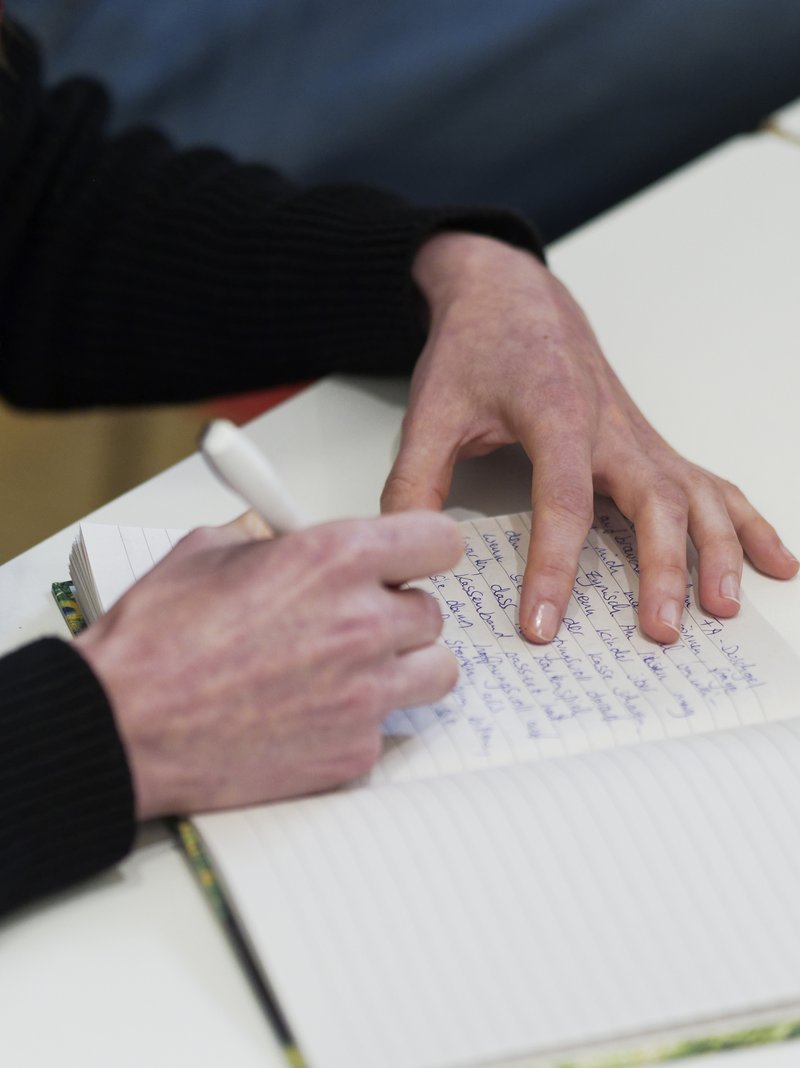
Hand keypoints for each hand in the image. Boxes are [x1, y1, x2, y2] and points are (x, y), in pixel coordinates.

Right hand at [75, 510, 461, 818]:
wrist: (122, 727)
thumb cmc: (154, 641)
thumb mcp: (207, 551)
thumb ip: (270, 537)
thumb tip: (289, 535)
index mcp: (335, 560)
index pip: (439, 542)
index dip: (423, 550)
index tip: (412, 559)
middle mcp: (363, 625)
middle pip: (434, 612)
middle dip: (398, 612)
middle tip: (355, 619)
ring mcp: (364, 695)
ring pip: (434, 671)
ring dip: (402, 665)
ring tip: (352, 668)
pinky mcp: (353, 751)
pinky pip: (387, 726)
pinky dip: (359, 719)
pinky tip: (311, 714)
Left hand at [382, 232, 797, 643]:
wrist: (513, 296)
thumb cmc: (477, 348)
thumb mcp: (432, 409)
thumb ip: (415, 479)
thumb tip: (407, 550)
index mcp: (555, 414)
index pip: (561, 500)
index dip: (554, 567)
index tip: (543, 625)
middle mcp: (610, 426)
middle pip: (651, 499)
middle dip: (661, 567)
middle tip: (660, 630)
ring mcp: (638, 435)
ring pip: (693, 493)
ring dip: (717, 550)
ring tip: (722, 609)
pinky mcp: (648, 444)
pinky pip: (710, 482)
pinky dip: (746, 522)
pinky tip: (774, 561)